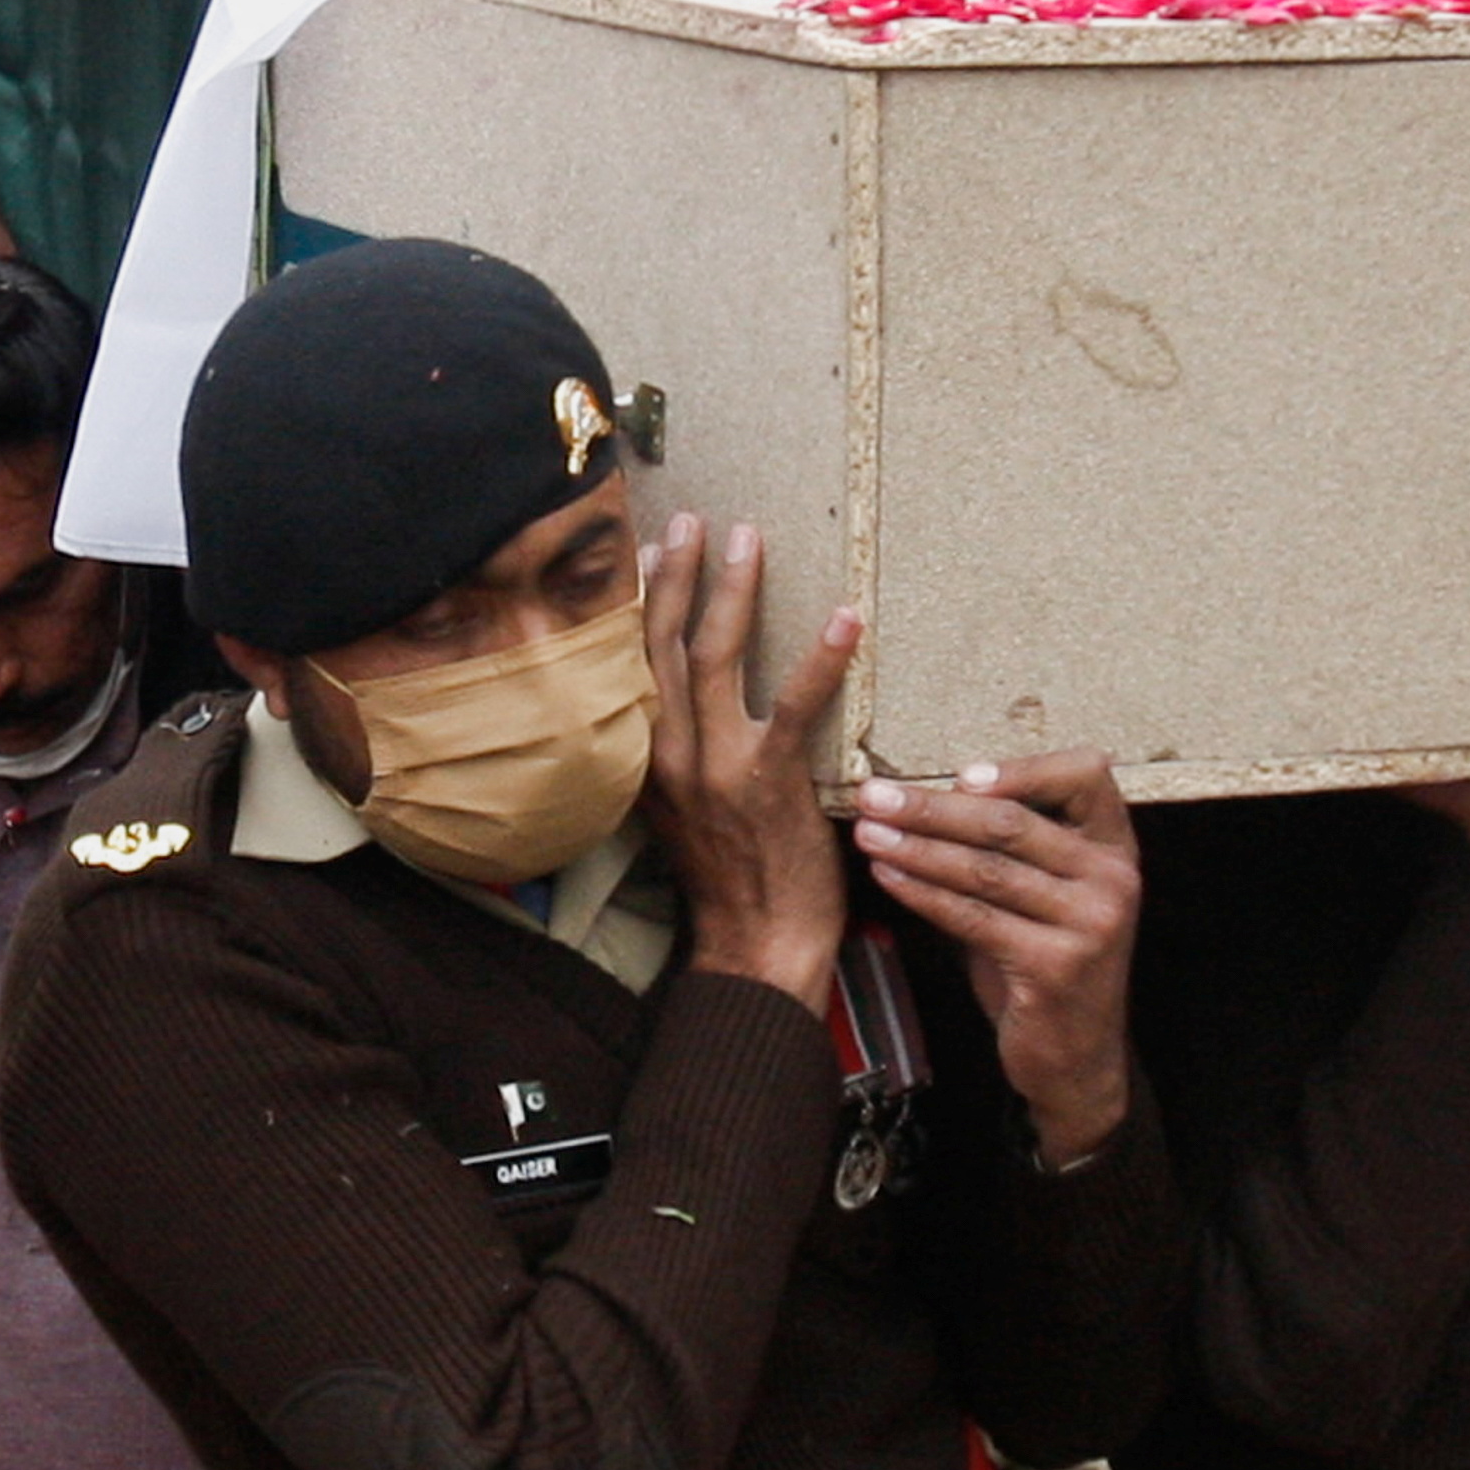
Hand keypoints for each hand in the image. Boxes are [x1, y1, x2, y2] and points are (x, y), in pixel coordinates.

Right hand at [643, 510, 855, 1002]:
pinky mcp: (769, 781)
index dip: (636, 601)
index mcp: (640, 760)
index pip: (627, 661)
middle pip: (662, 643)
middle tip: (690, 520)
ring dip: (731, 592)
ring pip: (713, 658)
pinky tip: (842, 618)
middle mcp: (666, 754)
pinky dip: (819, 659)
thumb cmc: (728, 882)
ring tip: (746, 541)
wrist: (755, 948)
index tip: (645, 549)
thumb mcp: (676, 813)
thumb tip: (683, 698)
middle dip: (673, 574)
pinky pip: (793, 706)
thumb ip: (674, 754)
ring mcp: (715, 766)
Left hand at [853, 752, 1139, 1164]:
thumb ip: (1005, 847)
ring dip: (916, 847)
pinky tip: (887, 877)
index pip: (1086, 776)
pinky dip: (923, 893)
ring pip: (986, 869)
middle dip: (933, 807)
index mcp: (1114, 847)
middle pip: (1011, 822)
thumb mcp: (1041, 894)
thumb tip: (921, 795)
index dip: (1022, 768)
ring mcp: (1091, 923)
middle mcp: (1113, 879)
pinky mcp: (1057, 966)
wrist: (1076, 1056)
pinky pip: (974, 917)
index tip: (960, 774)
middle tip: (874, 795)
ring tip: (868, 832)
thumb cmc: (1044, 961)